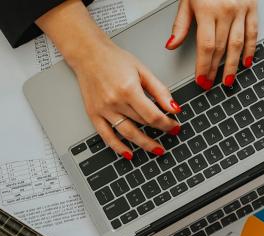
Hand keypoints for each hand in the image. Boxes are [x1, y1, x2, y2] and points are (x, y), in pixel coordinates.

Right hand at [37, 0, 180, 158]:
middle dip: (159, 131)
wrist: (89, 55)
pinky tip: (128, 153)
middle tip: (170, 134)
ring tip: (156, 149)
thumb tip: (174, 108)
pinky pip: (107, 136)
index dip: (167, 124)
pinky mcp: (94, 115)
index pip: (153, 115)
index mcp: (129, 90)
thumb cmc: (114, 60)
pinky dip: (118, 147)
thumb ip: (160, 90)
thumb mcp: (142, 70)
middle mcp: (115, 102)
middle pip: (142, 124)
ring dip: (144, 144)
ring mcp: (103, 110)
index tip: (174, 126)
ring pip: (127, 134)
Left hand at [166, 0, 258, 88]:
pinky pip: (253, 31)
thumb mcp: (186, 1)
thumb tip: (171, 45)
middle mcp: (225, 11)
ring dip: (233, 65)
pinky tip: (246, 61)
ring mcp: (241, 9)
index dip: (203, 66)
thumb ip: (180, 25)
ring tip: (228, 79)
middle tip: (211, 84)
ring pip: (238, 43)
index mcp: (207, 10)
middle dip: (215, 69)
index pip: (205, 46)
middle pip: (221, 48)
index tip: (200, 80)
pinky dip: (251, 48)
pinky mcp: (252, 6)